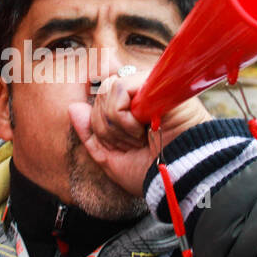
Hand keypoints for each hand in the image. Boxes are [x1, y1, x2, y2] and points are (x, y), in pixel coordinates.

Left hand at [68, 71, 209, 196]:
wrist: (183, 174)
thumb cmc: (153, 172)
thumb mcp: (111, 160)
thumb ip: (90, 135)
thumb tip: (73, 107)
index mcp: (130, 111)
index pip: (96, 106)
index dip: (102, 130)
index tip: (126, 148)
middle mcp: (139, 95)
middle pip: (98, 100)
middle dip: (108, 131)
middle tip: (136, 144)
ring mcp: (147, 86)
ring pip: (105, 93)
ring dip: (117, 126)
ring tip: (141, 137)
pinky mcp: (154, 82)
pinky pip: (118, 89)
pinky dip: (124, 117)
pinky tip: (146, 127)